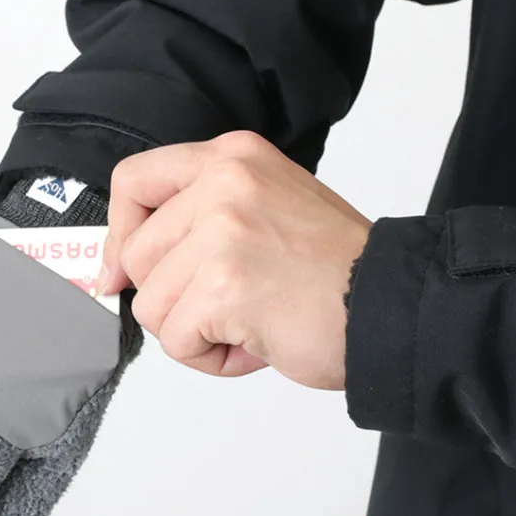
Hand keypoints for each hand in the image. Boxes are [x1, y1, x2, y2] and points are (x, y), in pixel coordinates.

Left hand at [98, 131, 371, 388]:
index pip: (134, 182)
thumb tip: (119, 264)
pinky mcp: (224, 284)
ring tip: (249, 324)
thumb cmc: (334, 270)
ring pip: (151, 304)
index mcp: (232, 158)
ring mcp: (222, 231)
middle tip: (225, 306)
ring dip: (194, 331)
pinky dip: (211, 357)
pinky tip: (256, 343)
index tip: (122, 270)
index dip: (119, 233)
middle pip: (136, 255)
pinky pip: (177, 339)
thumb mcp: (264, 209)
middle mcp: (224, 183)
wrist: (396, 305)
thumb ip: (197, 219)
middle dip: (170, 298)